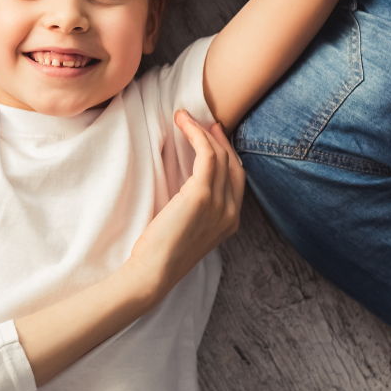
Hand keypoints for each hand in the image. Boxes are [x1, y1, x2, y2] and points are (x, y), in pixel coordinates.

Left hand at [125, 110, 243, 295]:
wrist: (153, 273)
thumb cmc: (161, 253)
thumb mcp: (188, 230)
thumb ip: (197, 211)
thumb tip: (188, 186)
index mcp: (229, 222)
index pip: (237, 179)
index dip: (228, 154)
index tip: (212, 137)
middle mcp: (230, 213)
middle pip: (233, 164)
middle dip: (220, 139)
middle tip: (204, 122)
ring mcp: (220, 204)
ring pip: (220, 155)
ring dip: (202, 131)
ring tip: (185, 117)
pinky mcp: (201, 195)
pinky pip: (206, 154)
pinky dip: (195, 134)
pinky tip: (183, 123)